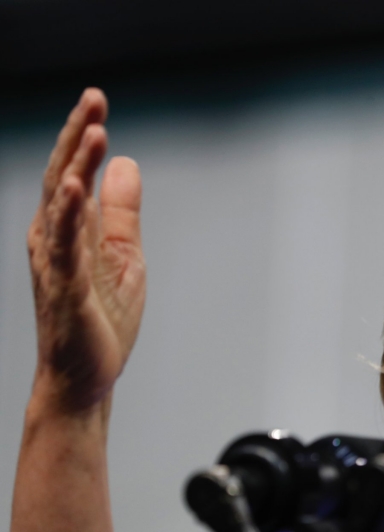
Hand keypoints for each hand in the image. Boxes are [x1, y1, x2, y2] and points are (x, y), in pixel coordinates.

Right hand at [26, 88, 145, 414]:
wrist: (85, 376)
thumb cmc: (100, 318)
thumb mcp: (123, 256)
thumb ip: (121, 212)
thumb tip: (126, 163)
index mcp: (69, 231)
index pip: (74, 174)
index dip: (84, 137)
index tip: (98, 102)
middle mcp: (54, 241)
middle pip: (64, 178)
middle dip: (78, 138)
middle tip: (94, 99)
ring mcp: (57, 265)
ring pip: (62, 207)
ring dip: (77, 167)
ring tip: (93, 132)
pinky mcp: (67, 291)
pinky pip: (66, 250)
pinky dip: (70, 218)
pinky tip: (77, 191)